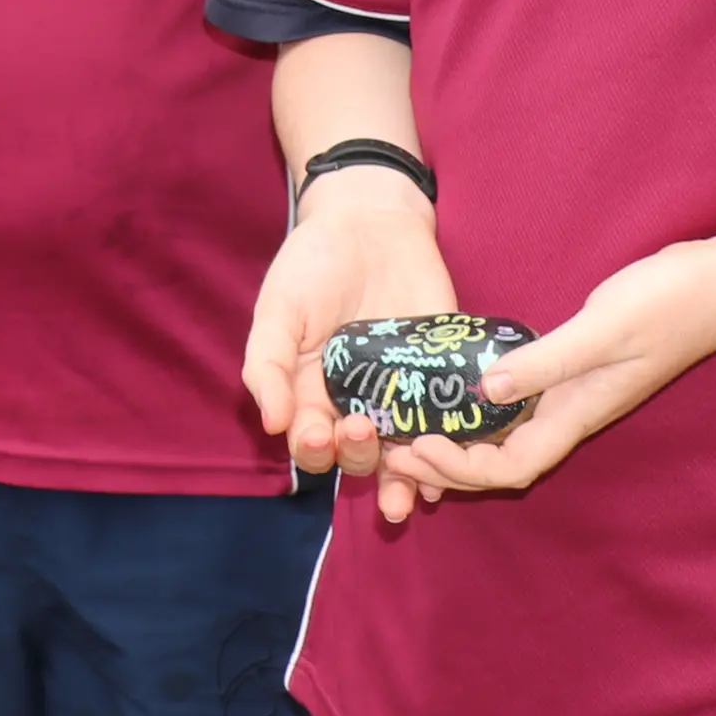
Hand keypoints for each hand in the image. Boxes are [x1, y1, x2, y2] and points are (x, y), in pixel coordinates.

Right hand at [243, 167, 459, 517]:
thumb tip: (270, 425)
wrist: (370, 219)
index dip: (313, 448)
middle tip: (360, 429)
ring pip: (401, 454)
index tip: (317, 434)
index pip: (309, 441)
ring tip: (407, 496)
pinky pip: (445, 426)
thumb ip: (268, 365)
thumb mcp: (279, 308)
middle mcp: (355, 402)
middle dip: (357, 455)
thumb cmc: (313, 263)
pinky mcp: (440, 377)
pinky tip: (447, 474)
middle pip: (356, 454)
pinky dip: (447, 453)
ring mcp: (401, 393)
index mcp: (310, 393)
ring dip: (402, 481)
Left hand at [367, 238, 715, 511]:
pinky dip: (486, 404)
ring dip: (462, 439)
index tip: (418, 447)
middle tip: (395, 443)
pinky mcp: (577, 366)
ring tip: (413, 422)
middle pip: (503, 462)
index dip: (461, 470)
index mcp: (578, 413)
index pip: (511, 468)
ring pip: (510, 434)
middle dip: (449, 464)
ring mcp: (576, 391)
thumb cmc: (670, 303)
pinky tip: (459, 383)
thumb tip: (486, 394)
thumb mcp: (604, 328)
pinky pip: (522, 401)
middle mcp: (573, 411)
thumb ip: (547, 362)